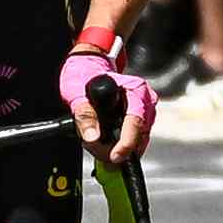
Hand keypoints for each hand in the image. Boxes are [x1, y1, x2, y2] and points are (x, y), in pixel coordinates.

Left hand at [59, 41, 156, 159]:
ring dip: (116, 148)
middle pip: (139, 137)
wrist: (89, 65)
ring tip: (94, 142)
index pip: (136, 123)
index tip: (114, 157)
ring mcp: (145, 111)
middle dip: (116, 149)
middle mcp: (145, 100)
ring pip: (137, 141)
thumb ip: (84, 114)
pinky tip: (103, 140)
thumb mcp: (77, 91)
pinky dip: (118, 144)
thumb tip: (92, 136)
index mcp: (135, 90)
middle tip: (94, 148)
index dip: (126, 144)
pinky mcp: (140, 120)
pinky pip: (133, 139)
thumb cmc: (85, 72)